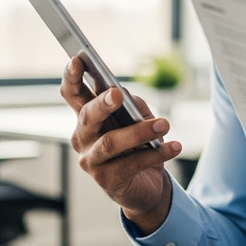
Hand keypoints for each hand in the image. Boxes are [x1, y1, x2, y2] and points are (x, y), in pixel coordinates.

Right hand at [60, 56, 181, 233]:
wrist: (145, 186)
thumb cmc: (138, 145)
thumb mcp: (137, 119)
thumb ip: (131, 105)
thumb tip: (126, 94)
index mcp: (87, 117)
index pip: (72, 93)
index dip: (72, 77)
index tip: (78, 59)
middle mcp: (83, 137)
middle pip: (87, 116)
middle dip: (102, 104)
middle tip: (118, 93)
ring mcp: (92, 160)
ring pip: (110, 142)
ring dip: (139, 131)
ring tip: (164, 124)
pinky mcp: (107, 180)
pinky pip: (132, 164)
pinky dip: (156, 154)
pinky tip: (174, 147)